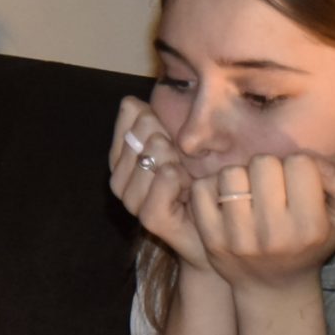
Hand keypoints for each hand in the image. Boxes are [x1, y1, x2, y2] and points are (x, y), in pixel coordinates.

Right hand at [110, 98, 210, 272]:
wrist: (214, 234)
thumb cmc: (196, 187)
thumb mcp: (174, 149)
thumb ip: (151, 125)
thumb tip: (130, 101)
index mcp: (121, 161)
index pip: (126, 122)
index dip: (153, 121)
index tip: (171, 138)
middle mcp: (120, 182)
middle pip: (140, 135)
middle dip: (167, 140)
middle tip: (183, 161)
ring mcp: (133, 202)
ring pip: (151, 155)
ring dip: (176, 160)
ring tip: (188, 176)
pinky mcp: (151, 218)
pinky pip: (164, 177)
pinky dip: (180, 177)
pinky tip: (188, 185)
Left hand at [191, 154, 334, 293]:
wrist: (275, 288)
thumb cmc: (313, 244)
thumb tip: (315, 162)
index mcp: (310, 228)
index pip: (300, 163)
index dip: (299, 166)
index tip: (297, 184)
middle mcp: (275, 236)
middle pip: (263, 163)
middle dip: (268, 168)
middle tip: (271, 186)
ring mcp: (240, 240)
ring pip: (231, 174)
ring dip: (240, 177)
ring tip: (250, 193)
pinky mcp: (211, 241)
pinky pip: (202, 189)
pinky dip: (212, 188)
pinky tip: (227, 202)